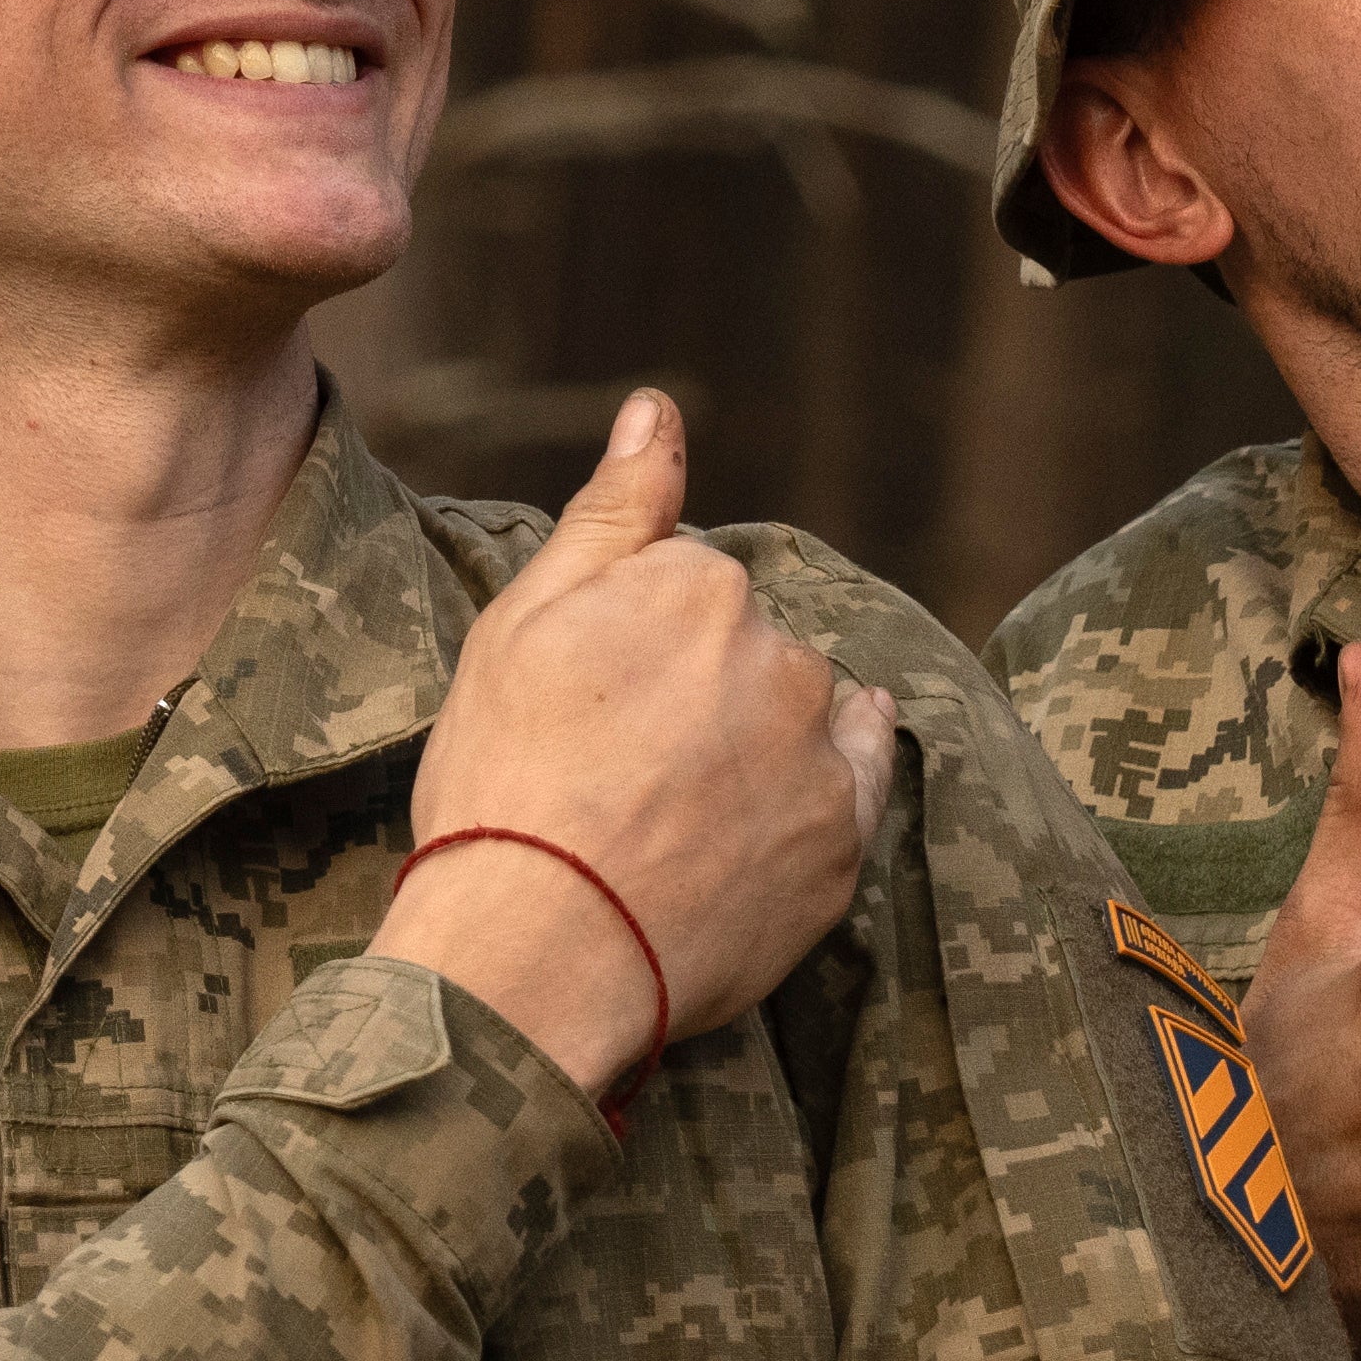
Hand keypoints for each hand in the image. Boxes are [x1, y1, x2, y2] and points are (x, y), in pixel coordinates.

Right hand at [381, 389, 897, 1091]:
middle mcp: (781, 653)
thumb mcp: (524, 623)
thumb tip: (659, 409)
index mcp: (699, 585)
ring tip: (672, 813)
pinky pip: (854, 784)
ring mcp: (819, 751)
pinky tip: (766, 813)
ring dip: (759, 741)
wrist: (533, 951)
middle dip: (702, 688)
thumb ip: (613, 511)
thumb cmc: (505, 782)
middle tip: (619, 769)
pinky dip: (816, 789)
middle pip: (750, 648)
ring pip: (802, 715)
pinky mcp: (843, 841)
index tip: (586, 706)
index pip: (685, 588)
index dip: (630, 648)